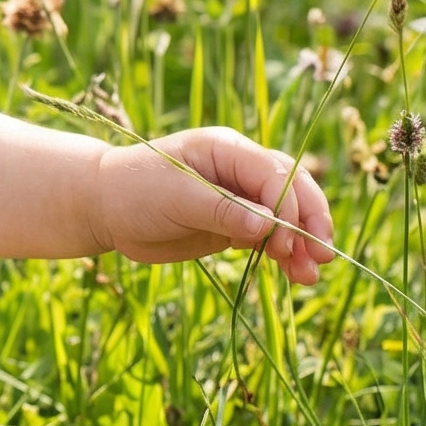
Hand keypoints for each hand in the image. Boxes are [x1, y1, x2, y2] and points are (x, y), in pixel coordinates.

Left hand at [95, 128, 335, 284]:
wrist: (104, 209)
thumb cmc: (134, 190)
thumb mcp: (175, 197)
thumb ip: (221, 210)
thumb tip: (267, 225)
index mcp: (228, 149)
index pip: (275, 173)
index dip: (290, 205)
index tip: (288, 239)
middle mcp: (241, 170)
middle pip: (292, 193)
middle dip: (308, 224)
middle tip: (320, 257)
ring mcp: (240, 199)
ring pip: (286, 219)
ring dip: (301, 246)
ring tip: (309, 276)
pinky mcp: (233, 225)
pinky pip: (268, 239)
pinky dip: (283, 256)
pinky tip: (295, 276)